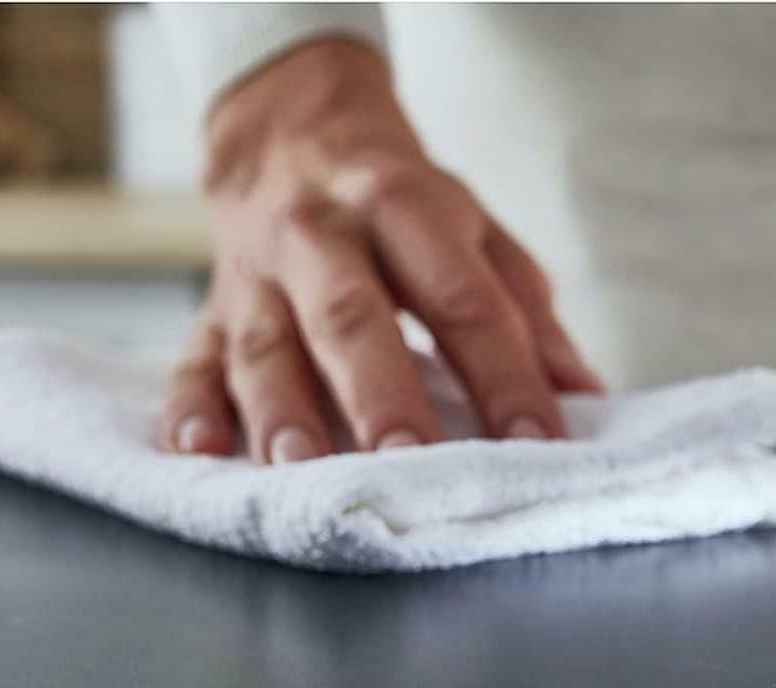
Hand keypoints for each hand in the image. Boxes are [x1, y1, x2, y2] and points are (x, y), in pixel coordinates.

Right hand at [161, 37, 600, 463]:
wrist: (289, 132)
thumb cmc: (403, 206)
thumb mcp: (478, 235)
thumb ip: (528, 315)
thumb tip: (586, 395)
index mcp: (406, 209)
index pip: (463, 299)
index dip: (504, 374)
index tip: (537, 441)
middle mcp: (323, 235)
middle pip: (351, 318)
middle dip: (380, 394)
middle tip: (407, 460)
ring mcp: (258, 275)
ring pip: (265, 345)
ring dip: (281, 411)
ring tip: (299, 468)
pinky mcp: (212, 309)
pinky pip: (193, 359)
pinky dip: (189, 407)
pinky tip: (198, 451)